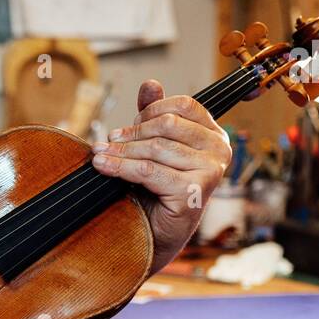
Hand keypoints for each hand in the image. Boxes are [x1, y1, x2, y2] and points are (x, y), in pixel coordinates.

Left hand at [91, 80, 232, 274]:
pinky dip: (120, 168)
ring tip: (99, 156)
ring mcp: (211, 172)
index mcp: (214, 134)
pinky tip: (102, 166)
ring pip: (155, 148)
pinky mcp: (194, 192)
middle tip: (106, 143)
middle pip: (167, 125)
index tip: (125, 127)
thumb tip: (151, 83)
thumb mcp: (153, 146)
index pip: (184, 105)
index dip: (149, 112)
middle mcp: (220, 150)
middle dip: (130, 134)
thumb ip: (153, 115)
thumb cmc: (154, 189)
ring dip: (120, 152)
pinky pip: (149, 171)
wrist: (152, 234)